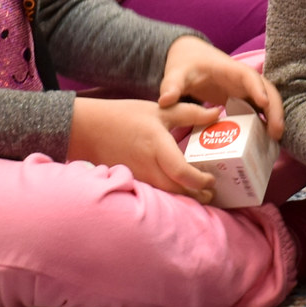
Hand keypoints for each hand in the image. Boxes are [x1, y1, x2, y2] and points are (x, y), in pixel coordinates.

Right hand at [70, 95, 214, 199]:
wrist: (88, 129)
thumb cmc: (125, 116)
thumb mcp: (160, 109)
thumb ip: (191, 112)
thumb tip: (216, 113)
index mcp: (158, 146)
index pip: (183, 173)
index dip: (201, 181)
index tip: (211, 179)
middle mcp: (149, 165)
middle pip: (178, 191)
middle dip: (198, 195)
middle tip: (210, 191)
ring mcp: (139, 176)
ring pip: (167, 194)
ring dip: (184, 196)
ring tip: (198, 192)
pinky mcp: (132, 181)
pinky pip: (155, 192)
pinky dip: (169, 193)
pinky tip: (176, 188)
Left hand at [158, 34, 283, 136]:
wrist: (189, 58)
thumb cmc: (185, 64)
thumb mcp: (175, 73)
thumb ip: (171, 86)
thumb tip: (165, 100)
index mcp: (229, 69)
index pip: (249, 76)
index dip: (258, 88)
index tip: (263, 103)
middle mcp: (242, 78)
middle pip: (267, 90)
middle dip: (275, 109)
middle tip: (276, 133)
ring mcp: (244, 89)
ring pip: (268, 100)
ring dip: (274, 118)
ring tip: (275, 140)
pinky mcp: (242, 98)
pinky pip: (259, 109)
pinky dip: (266, 122)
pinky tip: (266, 140)